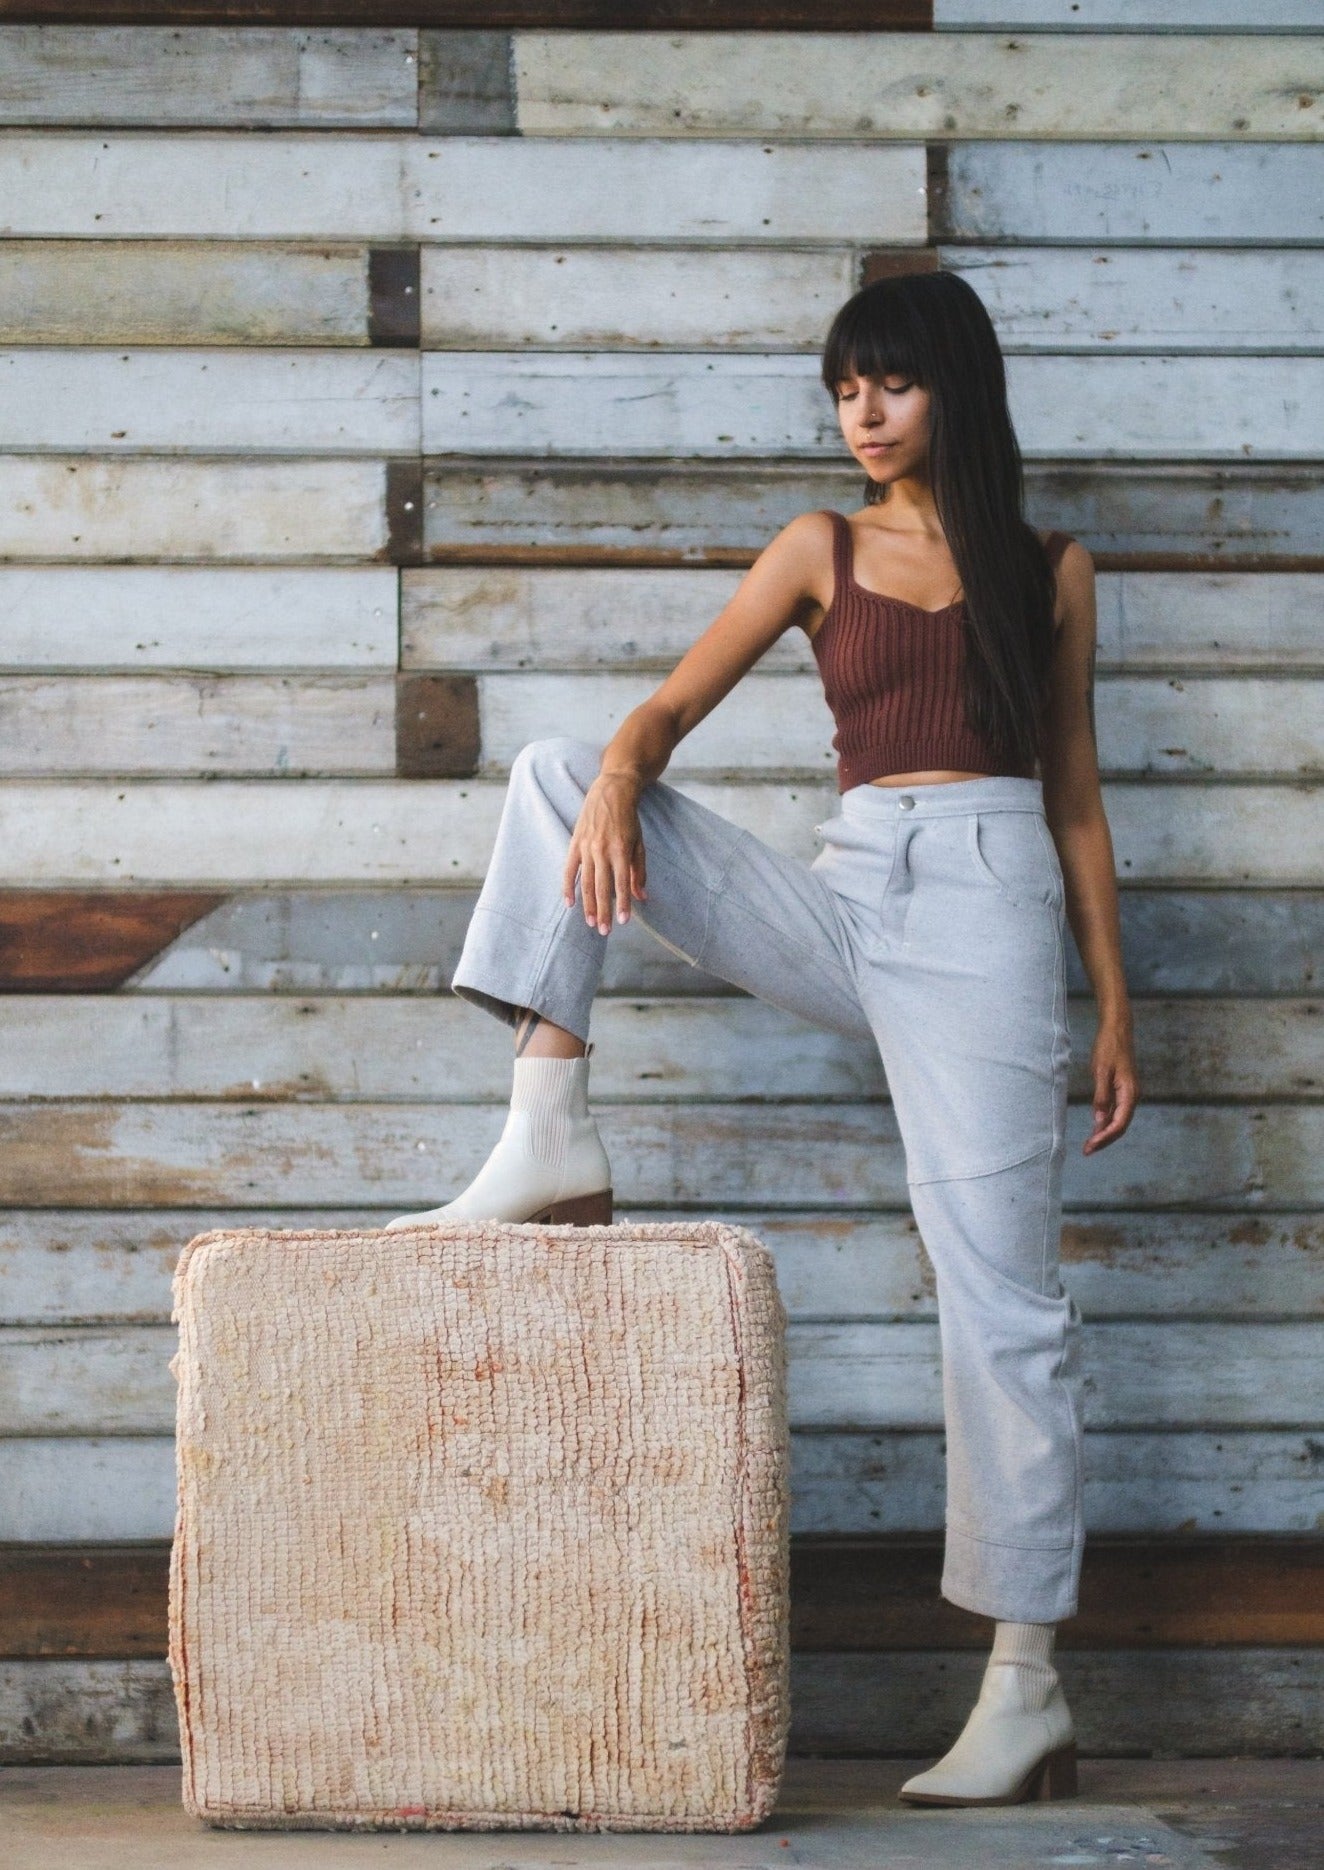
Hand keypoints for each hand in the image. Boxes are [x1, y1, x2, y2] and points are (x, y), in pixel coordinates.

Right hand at [563, 773, 648, 933]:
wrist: (611, 791)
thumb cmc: (629, 819)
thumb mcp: (639, 843)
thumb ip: (639, 871)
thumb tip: (642, 897)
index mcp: (621, 850)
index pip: (622, 883)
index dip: (623, 904)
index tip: (624, 922)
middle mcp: (602, 850)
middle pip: (602, 887)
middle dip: (604, 911)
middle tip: (605, 931)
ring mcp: (587, 847)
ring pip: (585, 882)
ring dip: (588, 905)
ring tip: (591, 923)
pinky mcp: (575, 843)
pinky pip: (569, 869)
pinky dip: (568, 887)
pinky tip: (569, 903)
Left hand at [1083, 1020, 1138, 1153]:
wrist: (1117, 1030)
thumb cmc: (1109, 1047)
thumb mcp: (1101, 1071)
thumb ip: (1101, 1097)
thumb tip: (1099, 1121)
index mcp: (1129, 1093)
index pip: (1119, 1124)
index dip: (1104, 1138)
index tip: (1090, 1147)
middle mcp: (1132, 1096)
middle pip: (1120, 1126)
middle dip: (1104, 1140)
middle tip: (1087, 1151)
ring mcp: (1128, 1094)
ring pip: (1118, 1120)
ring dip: (1105, 1133)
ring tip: (1090, 1144)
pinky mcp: (1122, 1090)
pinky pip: (1116, 1111)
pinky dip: (1106, 1121)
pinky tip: (1095, 1128)